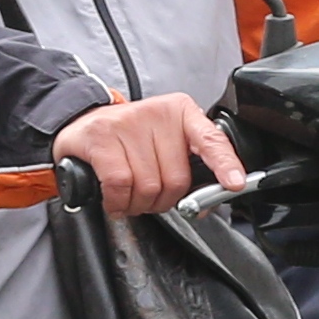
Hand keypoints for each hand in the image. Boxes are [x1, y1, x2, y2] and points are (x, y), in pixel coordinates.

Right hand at [55, 92, 248, 214]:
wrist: (82, 124)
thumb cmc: (129, 141)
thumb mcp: (164, 145)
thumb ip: (188, 171)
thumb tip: (202, 206)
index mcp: (181, 112)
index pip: (210, 140)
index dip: (225, 164)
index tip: (235, 184)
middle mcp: (157, 113)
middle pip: (176, 178)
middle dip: (163, 201)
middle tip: (150, 197)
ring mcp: (127, 123)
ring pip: (149, 186)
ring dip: (138, 204)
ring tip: (130, 196)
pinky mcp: (102, 136)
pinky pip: (120, 184)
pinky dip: (118, 202)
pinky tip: (115, 199)